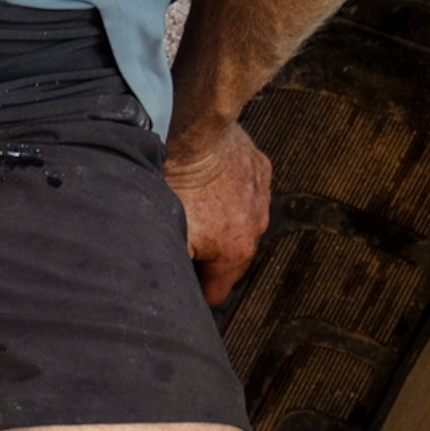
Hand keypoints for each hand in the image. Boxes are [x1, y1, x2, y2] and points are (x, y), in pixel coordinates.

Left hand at [165, 118, 272, 304]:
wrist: (198, 134)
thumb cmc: (180, 185)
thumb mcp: (168, 239)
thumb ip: (174, 269)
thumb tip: (171, 290)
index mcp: (237, 250)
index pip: (216, 292)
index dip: (193, 296)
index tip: (179, 294)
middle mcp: (257, 226)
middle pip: (228, 260)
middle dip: (205, 260)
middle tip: (178, 249)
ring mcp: (261, 196)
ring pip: (237, 224)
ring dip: (217, 225)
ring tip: (192, 215)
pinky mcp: (258, 170)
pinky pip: (242, 192)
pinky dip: (226, 194)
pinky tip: (206, 190)